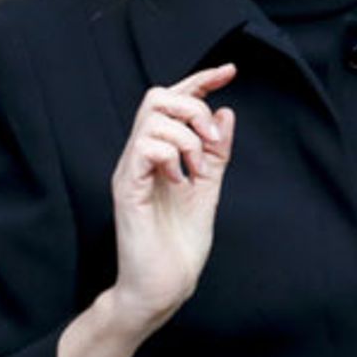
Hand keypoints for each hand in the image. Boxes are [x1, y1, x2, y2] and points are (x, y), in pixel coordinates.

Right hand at [108, 64, 235, 330]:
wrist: (162, 286)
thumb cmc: (179, 244)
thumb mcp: (209, 189)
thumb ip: (216, 153)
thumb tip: (225, 111)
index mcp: (160, 154)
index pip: (173, 102)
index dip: (201, 80)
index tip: (229, 71)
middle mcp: (140, 156)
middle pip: (157, 97)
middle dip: (193, 106)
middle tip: (212, 142)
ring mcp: (131, 171)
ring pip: (153, 119)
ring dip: (187, 137)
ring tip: (195, 170)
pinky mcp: (127, 189)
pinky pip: (145, 148)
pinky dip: (170, 156)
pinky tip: (179, 182)